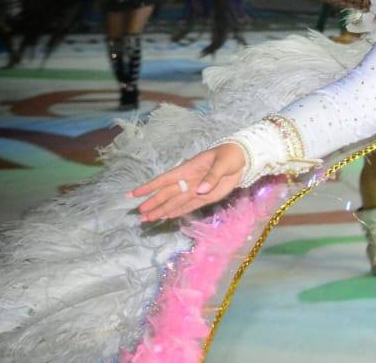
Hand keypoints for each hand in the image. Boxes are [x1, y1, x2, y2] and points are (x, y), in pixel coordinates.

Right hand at [128, 143, 245, 222]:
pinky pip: (188, 206)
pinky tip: (166, 217)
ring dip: (162, 211)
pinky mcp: (204, 198)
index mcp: (188, 169)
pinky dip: (177, 212)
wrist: (242, 160)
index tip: (133, 194)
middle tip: (139, 214)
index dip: (149, 187)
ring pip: (175, 202)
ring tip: (147, 220)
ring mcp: (195, 190)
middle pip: (167, 194)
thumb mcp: (222, 163)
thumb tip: (200, 191)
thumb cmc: (229, 156)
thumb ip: (212, 176)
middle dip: (153, 203)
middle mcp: (188, 181)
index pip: (164, 179)